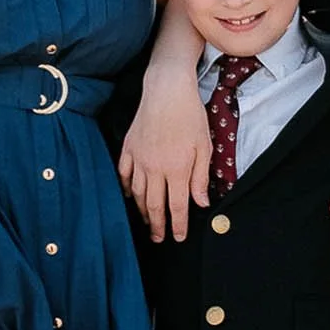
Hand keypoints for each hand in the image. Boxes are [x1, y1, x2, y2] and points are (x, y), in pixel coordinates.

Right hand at [118, 71, 210, 241]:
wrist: (166, 90)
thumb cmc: (190, 116)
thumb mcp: (204, 147)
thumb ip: (200, 178)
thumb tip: (200, 204)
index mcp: (177, 170)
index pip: (177, 207)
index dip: (178, 225)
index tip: (179, 237)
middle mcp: (155, 169)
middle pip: (154, 206)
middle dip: (157, 226)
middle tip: (159, 239)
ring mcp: (139, 159)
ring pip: (138, 195)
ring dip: (143, 212)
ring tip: (147, 222)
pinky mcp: (128, 148)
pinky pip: (124, 176)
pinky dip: (128, 189)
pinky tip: (132, 196)